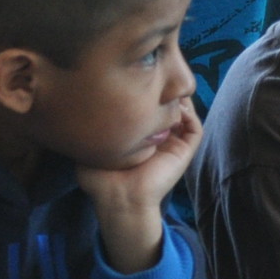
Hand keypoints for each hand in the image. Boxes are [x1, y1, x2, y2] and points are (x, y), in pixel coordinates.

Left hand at [76, 99, 201, 272]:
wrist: (119, 199)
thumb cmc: (102, 179)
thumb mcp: (91, 147)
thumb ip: (92, 129)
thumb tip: (84, 108)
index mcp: (139, 136)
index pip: (148, 109)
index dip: (145, 94)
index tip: (134, 82)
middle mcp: (158, 137)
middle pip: (168, 108)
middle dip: (164, 92)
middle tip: (156, 79)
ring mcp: (173, 143)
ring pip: (184, 114)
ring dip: (179, 100)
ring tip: (167, 89)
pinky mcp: (184, 150)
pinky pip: (194, 128)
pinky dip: (189, 114)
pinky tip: (176, 106)